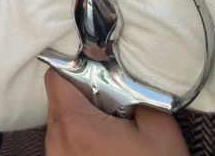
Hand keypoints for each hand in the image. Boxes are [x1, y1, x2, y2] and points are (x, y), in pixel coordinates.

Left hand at [44, 69, 187, 155]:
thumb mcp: (160, 130)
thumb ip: (138, 95)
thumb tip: (124, 78)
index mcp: (76, 127)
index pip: (55, 77)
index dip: (74, 67)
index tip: (96, 71)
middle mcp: (57, 144)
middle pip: (58, 100)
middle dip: (83, 95)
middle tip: (114, 102)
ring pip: (60, 122)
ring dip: (82, 118)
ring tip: (113, 129)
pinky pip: (64, 143)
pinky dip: (81, 139)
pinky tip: (107, 147)